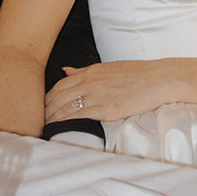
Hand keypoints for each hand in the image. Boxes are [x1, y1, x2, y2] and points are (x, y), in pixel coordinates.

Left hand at [44, 59, 195, 124]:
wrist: (159, 79)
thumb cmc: (136, 74)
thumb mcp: (107, 67)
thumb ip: (84, 71)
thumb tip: (65, 70)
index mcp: (91, 71)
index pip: (60, 85)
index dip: (47, 97)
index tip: (42, 106)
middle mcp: (91, 82)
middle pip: (58, 95)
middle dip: (45, 108)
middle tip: (37, 119)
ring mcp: (98, 95)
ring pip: (65, 106)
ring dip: (52, 117)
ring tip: (43, 126)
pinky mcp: (107, 109)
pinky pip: (80, 115)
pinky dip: (65, 121)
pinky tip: (58, 127)